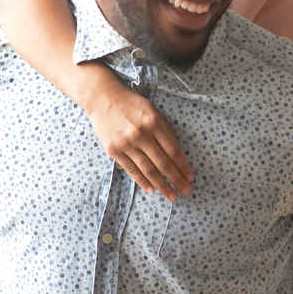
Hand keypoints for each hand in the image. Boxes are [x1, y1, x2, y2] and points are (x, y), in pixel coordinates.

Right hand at [79, 67, 192, 199]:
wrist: (102, 98)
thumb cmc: (130, 103)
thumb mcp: (152, 110)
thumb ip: (164, 129)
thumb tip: (175, 150)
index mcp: (154, 123)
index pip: (173, 150)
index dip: (183, 166)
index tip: (190, 177)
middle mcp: (141, 134)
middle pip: (163, 163)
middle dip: (176, 179)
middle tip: (186, 191)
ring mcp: (127, 144)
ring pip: (148, 169)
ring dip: (162, 185)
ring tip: (172, 196)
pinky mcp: (114, 150)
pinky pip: (131, 169)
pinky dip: (142, 181)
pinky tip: (151, 190)